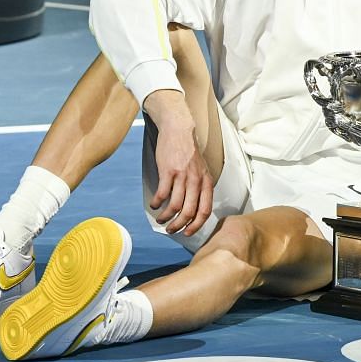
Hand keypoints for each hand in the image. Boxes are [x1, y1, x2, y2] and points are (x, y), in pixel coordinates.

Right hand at [144, 96, 213, 236]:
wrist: (179, 129)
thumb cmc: (189, 151)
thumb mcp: (202, 169)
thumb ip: (200, 187)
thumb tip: (194, 207)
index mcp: (206, 182)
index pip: (205, 210)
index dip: (196, 225)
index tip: (187, 232)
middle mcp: (196, 181)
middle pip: (189, 212)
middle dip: (178, 225)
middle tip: (171, 230)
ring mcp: (182, 176)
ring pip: (175, 206)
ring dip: (166, 217)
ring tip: (161, 219)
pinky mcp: (168, 171)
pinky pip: (162, 194)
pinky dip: (157, 203)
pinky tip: (154, 204)